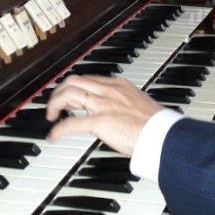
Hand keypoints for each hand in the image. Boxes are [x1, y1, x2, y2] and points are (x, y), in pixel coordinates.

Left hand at [45, 74, 162, 155]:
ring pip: (69, 94)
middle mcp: (109, 90)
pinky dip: (58, 129)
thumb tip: (113, 112)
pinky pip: (71, 123)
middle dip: (59, 91)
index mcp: (119, 85)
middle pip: (74, 81)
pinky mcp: (100, 121)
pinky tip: (53, 136)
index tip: (70, 97)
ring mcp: (103, 104)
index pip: (89, 79)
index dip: (75, 87)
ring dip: (55, 104)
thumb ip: (123, 103)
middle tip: (56, 105)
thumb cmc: (155, 125)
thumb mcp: (137, 104)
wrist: (162, 134)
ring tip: (51, 116)